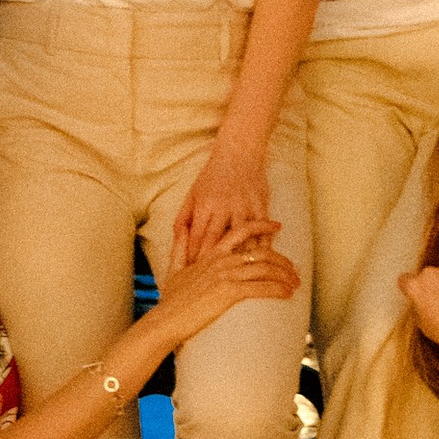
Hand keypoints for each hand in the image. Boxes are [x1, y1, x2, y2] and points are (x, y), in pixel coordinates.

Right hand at [153, 226, 300, 349]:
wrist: (166, 320)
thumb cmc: (171, 300)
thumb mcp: (174, 268)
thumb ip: (181, 247)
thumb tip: (181, 230)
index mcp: (211, 254)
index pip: (240, 231)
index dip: (261, 226)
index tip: (276, 226)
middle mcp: (221, 261)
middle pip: (260, 251)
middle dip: (282, 259)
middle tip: (294, 268)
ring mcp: (225, 275)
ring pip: (264, 268)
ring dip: (284, 275)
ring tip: (295, 283)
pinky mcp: (229, 292)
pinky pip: (261, 287)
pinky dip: (278, 289)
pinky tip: (287, 294)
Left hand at [170, 139, 274, 268]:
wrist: (239, 153)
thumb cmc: (212, 176)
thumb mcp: (194, 193)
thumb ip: (184, 217)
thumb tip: (176, 240)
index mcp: (205, 204)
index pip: (199, 237)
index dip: (195, 258)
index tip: (192, 276)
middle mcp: (224, 205)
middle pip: (218, 240)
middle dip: (213, 263)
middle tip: (211, 285)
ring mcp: (244, 205)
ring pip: (242, 238)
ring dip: (241, 259)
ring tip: (239, 279)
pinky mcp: (261, 204)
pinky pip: (262, 230)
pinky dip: (262, 246)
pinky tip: (262, 262)